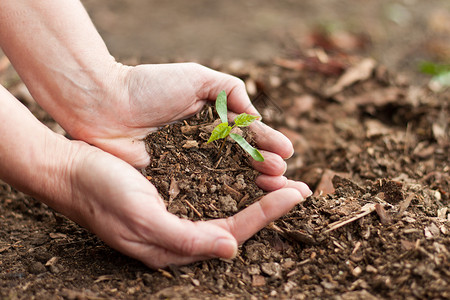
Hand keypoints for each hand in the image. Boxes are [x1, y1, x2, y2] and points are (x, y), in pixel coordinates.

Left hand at [59, 62, 295, 190]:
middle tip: (287, 179)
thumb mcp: (196, 77)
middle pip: (243, 162)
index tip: (288, 152)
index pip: (248, 136)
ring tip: (276, 189)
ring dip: (254, 186)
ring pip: (228, 180)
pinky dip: (224, 198)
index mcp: (212, 122)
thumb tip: (256, 115)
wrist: (104, 104)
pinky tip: (244, 202)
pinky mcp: (172, 184)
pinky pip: (202, 193)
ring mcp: (189, 167)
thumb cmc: (148, 87)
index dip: (268, 144)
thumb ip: (231, 90)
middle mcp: (204, 147)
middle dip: (268, 170)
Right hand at [68, 141, 311, 267]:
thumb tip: (231, 248)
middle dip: (269, 204)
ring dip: (254, 188)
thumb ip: (187, 238)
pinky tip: (244, 165)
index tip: (296, 194)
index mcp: (174, 244)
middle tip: (300, 187)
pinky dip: (231, 176)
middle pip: (236, 219)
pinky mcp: (169, 191)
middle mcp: (180, 230)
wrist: (69, 168)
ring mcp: (175, 210)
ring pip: (226, 202)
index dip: (267, 213)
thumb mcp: (142, 218)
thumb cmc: (100, 192)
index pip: (233, 230)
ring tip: (279, 174)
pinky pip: (208, 186)